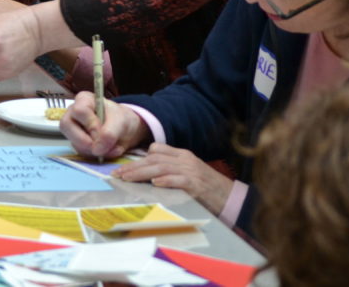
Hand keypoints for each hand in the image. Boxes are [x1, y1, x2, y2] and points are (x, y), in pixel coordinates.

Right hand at [60, 93, 148, 158]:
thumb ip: (109, 133)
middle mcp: (73, 114)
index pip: (79, 110)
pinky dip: (95, 156)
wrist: (125, 132)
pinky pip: (80, 152)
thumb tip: (97, 149)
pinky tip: (106, 151)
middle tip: (102, 143)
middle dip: (86, 140)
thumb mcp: (120, 122)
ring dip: (93, 150)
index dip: (91, 124)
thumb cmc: (120, 119)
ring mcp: (73, 130)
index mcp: (84, 100)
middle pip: (67, 125)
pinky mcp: (76, 144)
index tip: (104, 133)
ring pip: (73, 142)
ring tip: (109, 148)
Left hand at [113, 143, 233, 214]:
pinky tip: (155, 183)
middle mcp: (185, 160)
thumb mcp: (187, 173)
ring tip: (128, 179)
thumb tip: (147, 174)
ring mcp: (192, 171)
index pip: (156, 150)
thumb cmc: (207, 188)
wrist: (231, 197)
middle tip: (117, 175)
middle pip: (154, 159)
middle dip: (134, 167)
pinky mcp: (197, 185)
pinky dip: (166, 180)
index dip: (138, 159)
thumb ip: (170, 170)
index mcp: (182, 155)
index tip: (124, 168)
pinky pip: (179, 179)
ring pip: (161, 167)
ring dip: (142, 173)